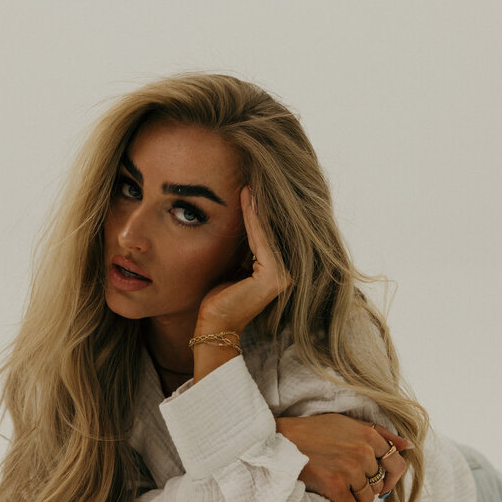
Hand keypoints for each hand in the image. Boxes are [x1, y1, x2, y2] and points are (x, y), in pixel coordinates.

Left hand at [196, 186, 291, 336]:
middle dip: (262, 205)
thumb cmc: (219, 297)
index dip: (258, 211)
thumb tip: (246, 218)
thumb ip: (245, 247)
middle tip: (251, 177)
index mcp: (279, 271)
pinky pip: (261, 240)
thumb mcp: (235, 264)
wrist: (214, 324)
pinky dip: (253, 219)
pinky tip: (248, 199)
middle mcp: (287, 274)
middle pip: (272, 232)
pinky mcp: (273, 276)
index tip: (249, 186)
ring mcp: (283, 276)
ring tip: (250, 183)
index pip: (268, 235)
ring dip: (257, 207)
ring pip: (267, 233)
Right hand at [275, 413, 410, 501]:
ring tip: (342, 495)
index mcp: (368, 435)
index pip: (396, 464)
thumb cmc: (314, 431)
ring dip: (357, 501)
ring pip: (367, 499)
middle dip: (367, 488)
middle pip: (379, 484)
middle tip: (351, 486)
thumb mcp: (348, 423)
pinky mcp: (334, 485)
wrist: (283, 440)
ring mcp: (349, 469)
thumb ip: (380, 433)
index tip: (382, 484)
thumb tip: (409, 446)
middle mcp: (363, 452)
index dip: (391, 478)